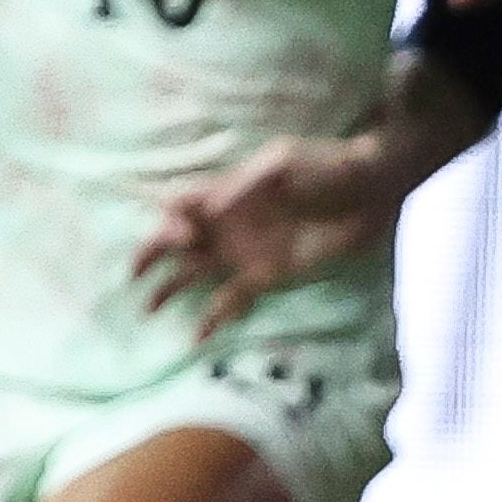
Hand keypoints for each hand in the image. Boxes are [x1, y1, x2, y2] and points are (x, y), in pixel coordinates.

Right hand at [133, 134, 397, 316]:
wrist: (368, 191)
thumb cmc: (324, 166)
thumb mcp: (282, 164)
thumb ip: (245, 186)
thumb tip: (212, 209)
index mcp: (224, 190)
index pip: (179, 202)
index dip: (168, 216)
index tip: (177, 230)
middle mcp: (226, 223)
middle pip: (176, 240)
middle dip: (152, 254)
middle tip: (134, 275)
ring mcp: (244, 252)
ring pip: (194, 272)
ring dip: (170, 288)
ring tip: (147, 309)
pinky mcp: (266, 277)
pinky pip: (231, 300)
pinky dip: (213, 318)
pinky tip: (195, 337)